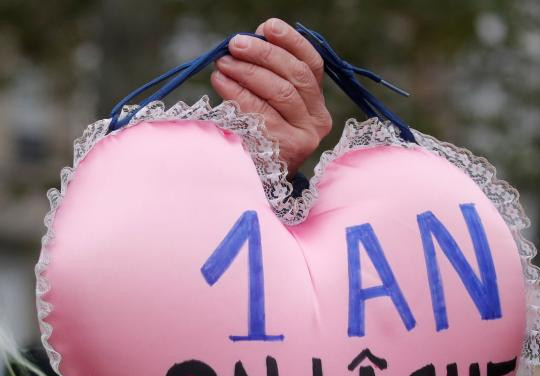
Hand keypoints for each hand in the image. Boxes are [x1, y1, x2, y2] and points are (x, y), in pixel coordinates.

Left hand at [211, 18, 332, 175]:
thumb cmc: (258, 138)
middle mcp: (317, 120)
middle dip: (263, 54)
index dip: (291, 42)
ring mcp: (305, 137)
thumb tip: (256, 36)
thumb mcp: (269, 106)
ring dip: (248, 71)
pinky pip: (262, 112)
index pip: (311, 64)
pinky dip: (239, 93)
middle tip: (235, 44)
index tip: (267, 26)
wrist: (255, 184)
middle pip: (295, 76)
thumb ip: (270, 74)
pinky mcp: (287, 150)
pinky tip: (222, 83)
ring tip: (223, 63)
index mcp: (317, 103)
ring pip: (280, 92)